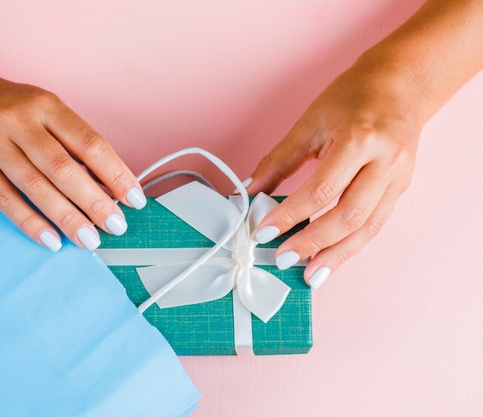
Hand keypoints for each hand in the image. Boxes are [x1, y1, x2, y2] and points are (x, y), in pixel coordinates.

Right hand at [0, 71, 145, 250]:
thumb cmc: (4, 106)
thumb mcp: (41, 110)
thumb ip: (69, 141)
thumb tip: (106, 184)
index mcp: (46, 104)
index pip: (90, 143)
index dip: (116, 173)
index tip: (135, 198)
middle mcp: (19, 120)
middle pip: (65, 168)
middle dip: (96, 201)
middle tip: (116, 225)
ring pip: (36, 186)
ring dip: (67, 217)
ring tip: (89, 239)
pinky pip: (4, 198)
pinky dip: (30, 222)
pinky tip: (51, 239)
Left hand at [246, 58, 420, 288]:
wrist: (401, 83)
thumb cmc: (353, 97)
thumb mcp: (309, 123)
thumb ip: (279, 160)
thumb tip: (249, 190)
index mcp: (359, 140)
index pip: (320, 190)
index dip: (290, 215)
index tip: (264, 232)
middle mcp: (384, 162)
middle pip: (348, 215)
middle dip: (313, 242)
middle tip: (283, 258)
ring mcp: (398, 177)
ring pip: (368, 227)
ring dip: (337, 255)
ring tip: (311, 275)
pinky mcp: (402, 188)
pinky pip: (376, 224)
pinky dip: (352, 245)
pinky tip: (332, 258)